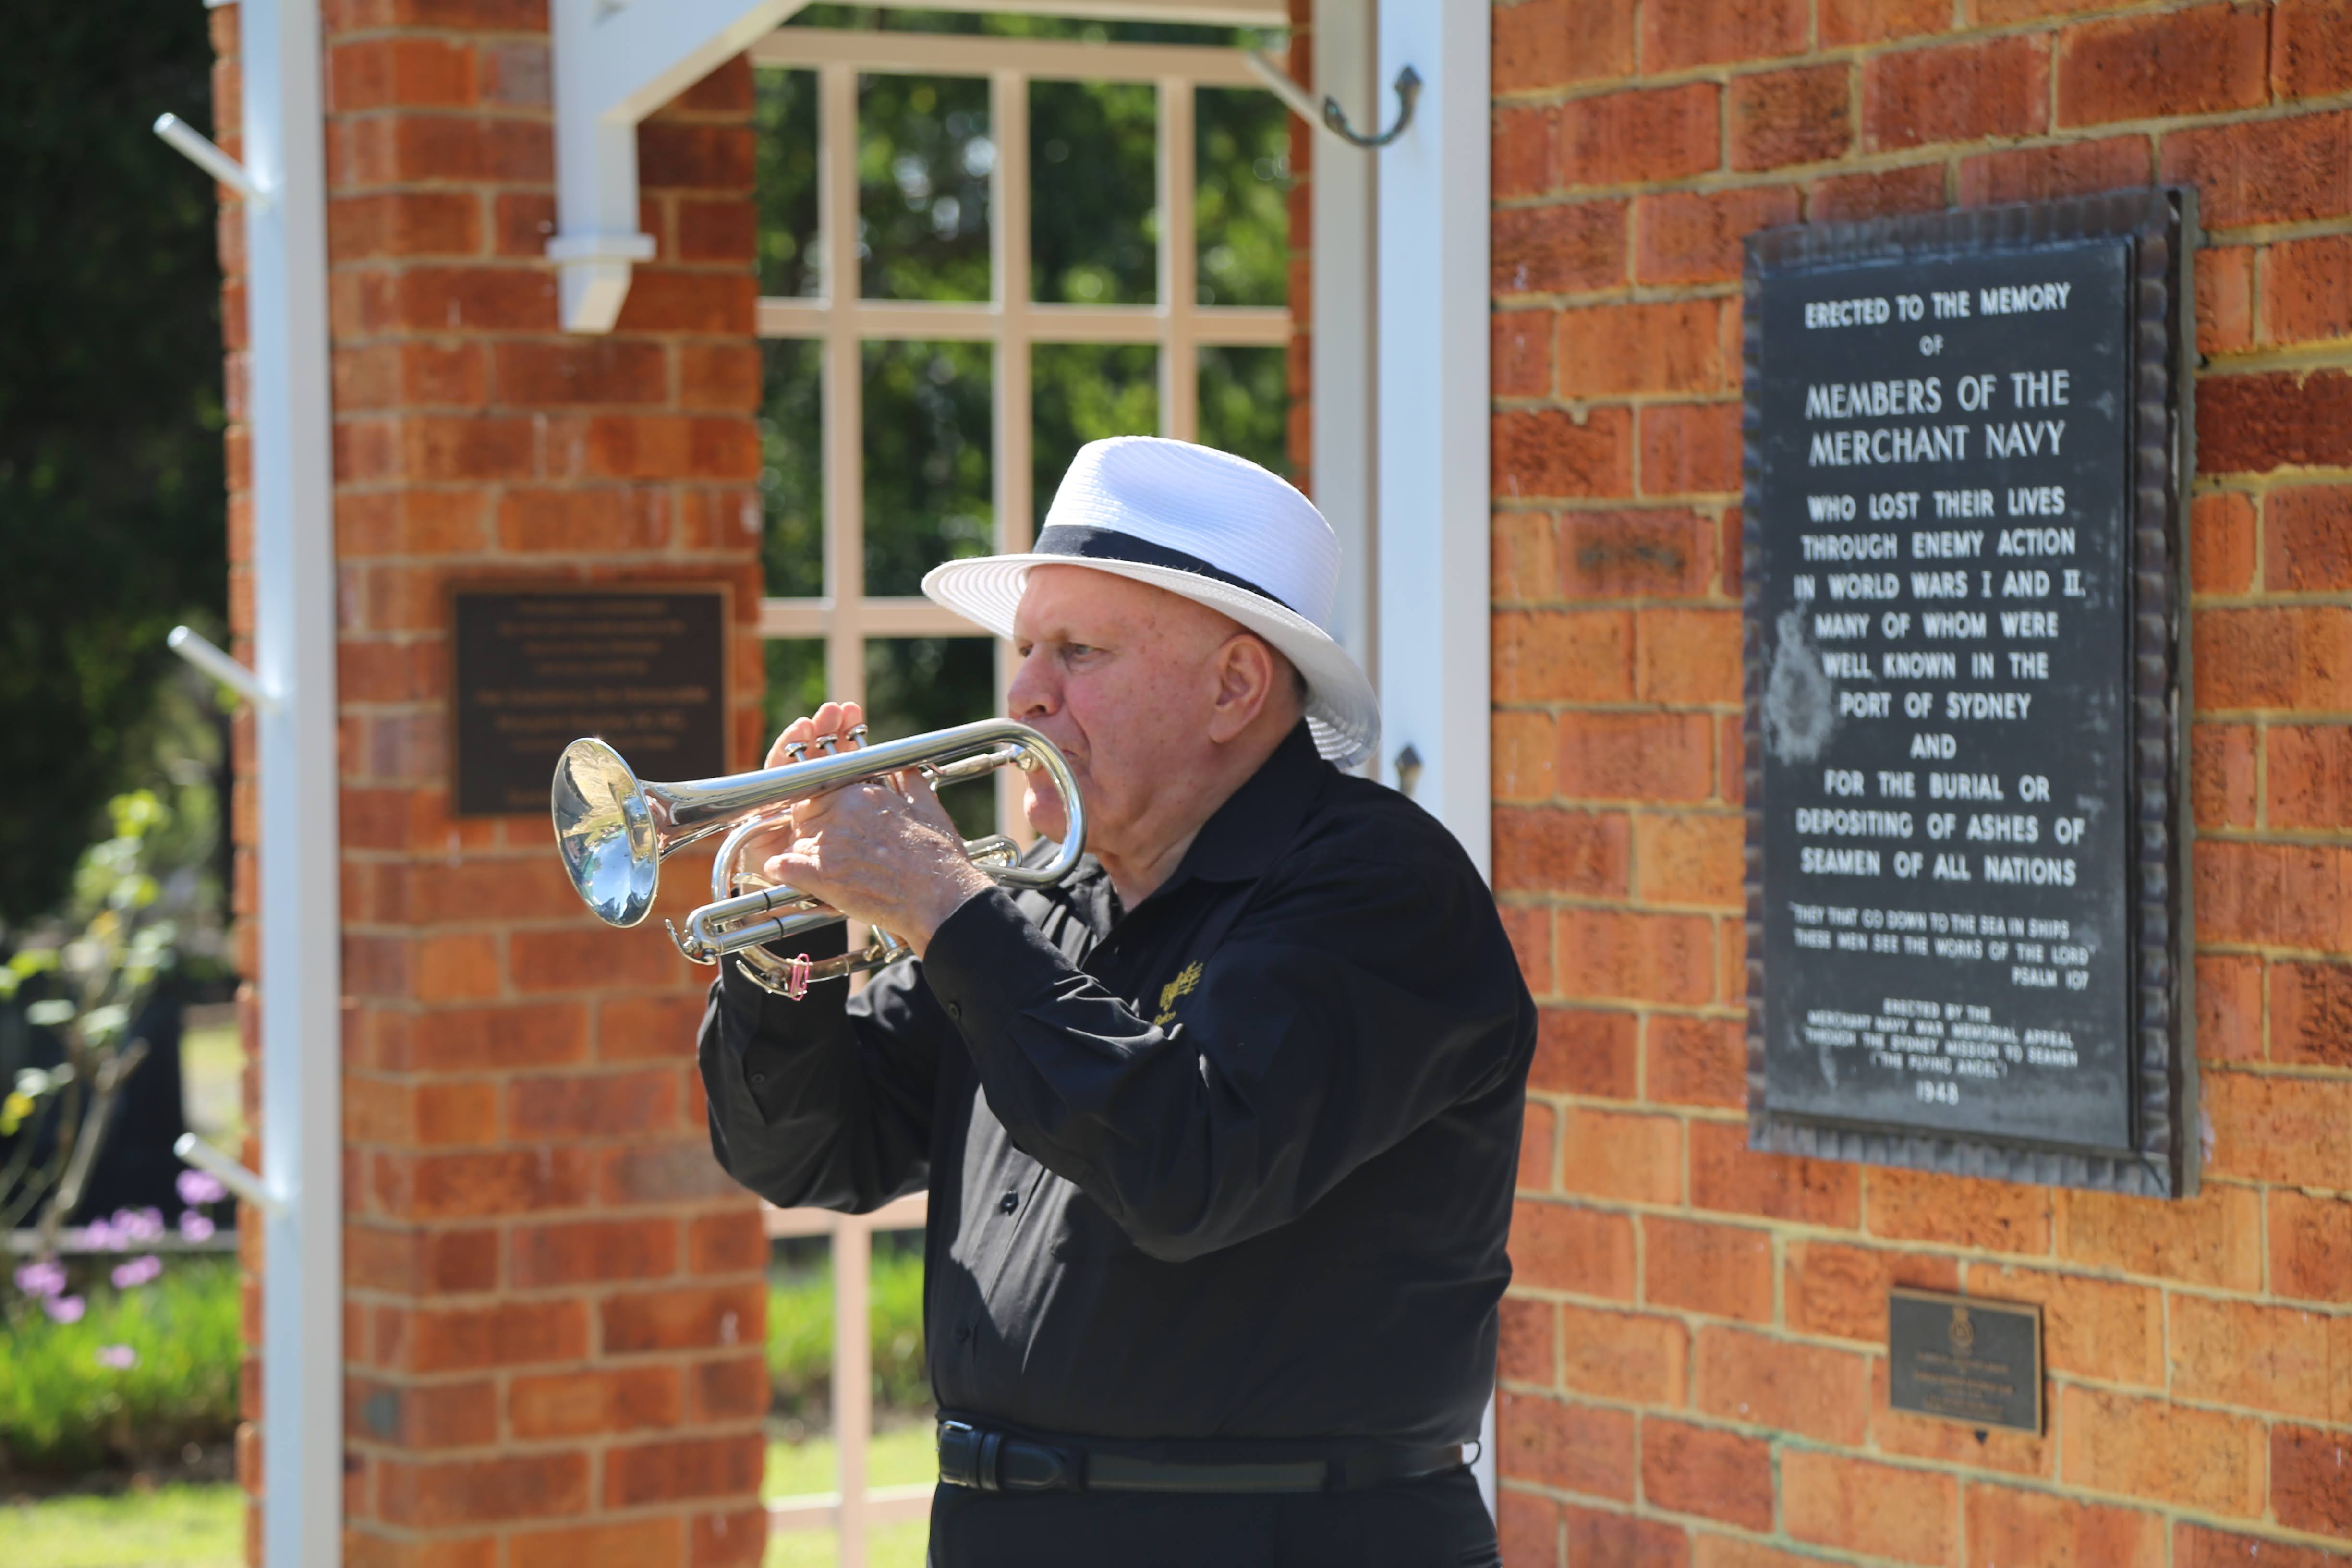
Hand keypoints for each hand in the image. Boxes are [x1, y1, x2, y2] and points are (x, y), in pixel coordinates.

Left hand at [755, 702, 995, 956]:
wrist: (941, 896)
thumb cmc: (938, 856)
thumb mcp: (928, 805)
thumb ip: (909, 781)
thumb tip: (903, 769)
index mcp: (862, 792)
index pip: (823, 786)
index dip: (825, 805)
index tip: (832, 819)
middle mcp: (841, 811)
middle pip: (803, 812)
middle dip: (810, 828)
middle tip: (830, 848)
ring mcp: (829, 842)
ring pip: (794, 840)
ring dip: (802, 853)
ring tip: (822, 870)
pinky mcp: (821, 875)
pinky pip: (781, 868)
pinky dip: (782, 873)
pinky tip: (791, 877)